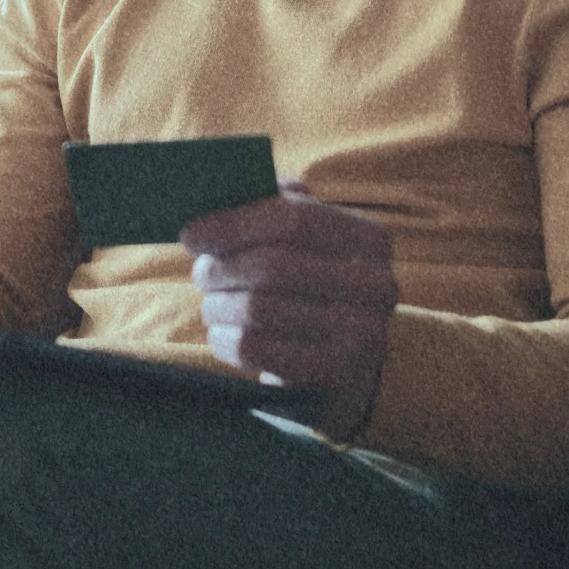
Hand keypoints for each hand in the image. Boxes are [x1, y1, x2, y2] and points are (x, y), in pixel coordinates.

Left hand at [181, 181, 396, 440]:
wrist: (344, 372)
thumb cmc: (312, 293)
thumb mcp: (308, 248)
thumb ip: (276, 210)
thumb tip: (223, 192)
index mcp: (371, 240)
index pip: (294, 217)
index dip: (235, 223)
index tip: (191, 234)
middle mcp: (376, 285)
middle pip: (272, 265)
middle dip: (222, 268)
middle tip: (202, 274)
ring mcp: (360, 335)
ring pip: (258, 308)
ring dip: (220, 305)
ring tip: (214, 306)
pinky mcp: (331, 376)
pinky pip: (254, 348)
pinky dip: (225, 339)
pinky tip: (226, 335)